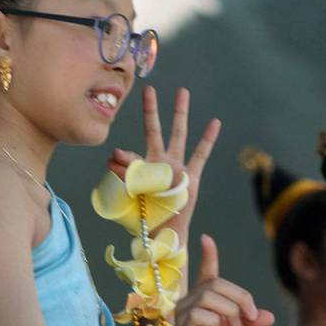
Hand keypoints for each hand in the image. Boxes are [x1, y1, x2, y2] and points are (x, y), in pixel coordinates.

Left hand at [107, 87, 219, 243]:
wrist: (163, 236)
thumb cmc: (145, 218)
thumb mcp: (131, 194)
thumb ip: (124, 173)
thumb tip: (111, 155)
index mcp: (142, 169)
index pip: (131, 156)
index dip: (123, 158)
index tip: (113, 159)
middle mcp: (159, 163)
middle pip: (155, 130)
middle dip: (151, 110)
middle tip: (148, 89)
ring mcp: (176, 167)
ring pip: (179, 134)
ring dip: (180, 113)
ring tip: (182, 92)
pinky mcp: (191, 177)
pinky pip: (201, 154)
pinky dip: (207, 139)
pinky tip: (214, 122)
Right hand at [165, 235, 273, 325]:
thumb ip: (251, 323)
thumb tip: (270, 316)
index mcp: (204, 300)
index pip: (206, 272)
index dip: (208, 255)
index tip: (207, 238)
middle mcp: (190, 302)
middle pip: (218, 284)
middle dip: (241, 298)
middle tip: (250, 318)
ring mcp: (183, 314)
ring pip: (208, 295)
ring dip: (230, 311)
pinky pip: (199, 314)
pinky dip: (216, 322)